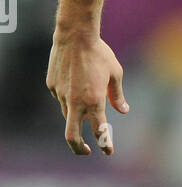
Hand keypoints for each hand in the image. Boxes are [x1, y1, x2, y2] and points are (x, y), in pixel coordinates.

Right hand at [46, 31, 128, 156]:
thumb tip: (123, 110)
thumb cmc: (99, 53)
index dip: (105, 144)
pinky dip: (69, 96)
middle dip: (78, 148)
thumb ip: (117, 95)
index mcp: (94, 101)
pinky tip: (75, 79)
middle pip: (72, 136)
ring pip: (68, 114)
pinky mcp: (52, 85)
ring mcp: (60, 94)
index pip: (100, 131)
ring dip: (77, 115)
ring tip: (87, 97)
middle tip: (87, 151)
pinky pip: (61, 97)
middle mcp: (75, 102)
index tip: (108, 151)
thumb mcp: (115, 73)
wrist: (75, 35)